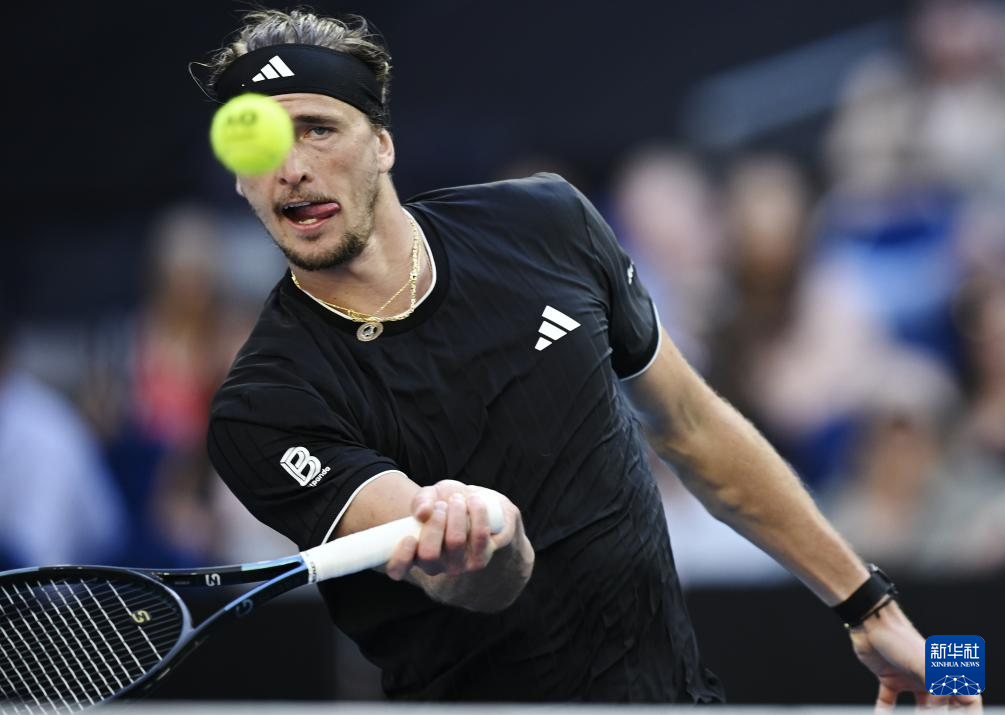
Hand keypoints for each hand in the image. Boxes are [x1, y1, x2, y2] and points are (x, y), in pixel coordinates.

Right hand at [385, 479, 522, 580]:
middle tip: (441, 505)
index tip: (408, 537)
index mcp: (412, 554)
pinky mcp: (479, 560)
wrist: (472, 504)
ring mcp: (456, 566)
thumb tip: (423, 513)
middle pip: (429, 554)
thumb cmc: (443, 502)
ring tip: (457, 500)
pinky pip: (479, 536)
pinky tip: (474, 501)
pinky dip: (477, 513)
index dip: (401, 558)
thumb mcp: (429, 495)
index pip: (397, 569)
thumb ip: (421, 501)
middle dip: (435, 523)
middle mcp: (433, 566)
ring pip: (455, 542)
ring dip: (456, 514)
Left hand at [849, 601, 982, 711]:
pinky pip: (889, 701)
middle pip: (942, 706)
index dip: (968, 712)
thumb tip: (937, 709)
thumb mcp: (922, 662)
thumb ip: (936, 685)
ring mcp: (909, 678)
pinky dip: (886, 711)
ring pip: (918, 707)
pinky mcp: (889, 678)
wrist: (869, 622)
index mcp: (943, 673)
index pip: (967, 697)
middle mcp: (929, 677)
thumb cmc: (899, 637)